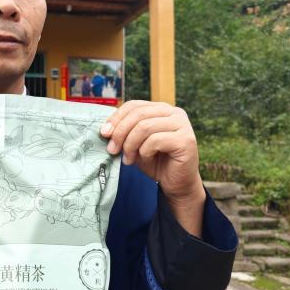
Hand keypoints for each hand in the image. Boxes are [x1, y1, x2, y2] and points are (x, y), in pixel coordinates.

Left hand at [100, 100, 204, 235]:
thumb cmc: (155, 162)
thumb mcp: (135, 144)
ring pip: (145, 127)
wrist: (176, 183)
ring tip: (128, 159)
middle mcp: (174, 113)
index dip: (116, 118)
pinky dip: (144, 151)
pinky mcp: (186, 140)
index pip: (134, 105)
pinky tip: (145, 159)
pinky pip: (155, 140)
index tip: (104, 133)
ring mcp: (182, 125)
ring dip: (130, 145)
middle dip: (120, 133)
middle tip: (112, 150)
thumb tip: (105, 130)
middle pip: (138, 114)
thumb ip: (124, 133)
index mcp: (161, 109)